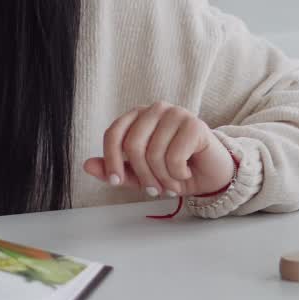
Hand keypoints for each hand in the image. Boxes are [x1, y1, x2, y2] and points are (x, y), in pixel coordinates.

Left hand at [83, 102, 234, 198]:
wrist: (211, 175)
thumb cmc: (174, 171)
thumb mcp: (140, 175)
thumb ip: (115, 170)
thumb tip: (87, 165)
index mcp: (138, 116)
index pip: (113, 133)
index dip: (111, 160)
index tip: (116, 182)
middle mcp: (155, 109)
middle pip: (132, 146)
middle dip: (142, 176)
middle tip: (154, 190)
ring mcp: (176, 113)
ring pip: (154, 154)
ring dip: (162, 179)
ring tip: (171, 183)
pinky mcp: (194, 124)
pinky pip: (174, 156)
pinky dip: (177, 174)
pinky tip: (185, 173)